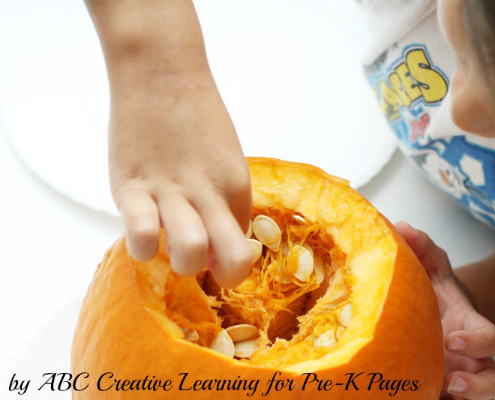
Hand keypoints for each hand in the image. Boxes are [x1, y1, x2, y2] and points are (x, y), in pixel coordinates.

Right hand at [109, 70, 252, 287]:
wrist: (162, 71)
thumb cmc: (197, 117)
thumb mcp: (227, 160)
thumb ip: (226, 202)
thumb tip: (224, 243)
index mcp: (237, 188)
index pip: (246, 252)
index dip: (232, 269)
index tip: (217, 262)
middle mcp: (212, 194)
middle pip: (233, 264)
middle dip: (216, 277)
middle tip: (198, 261)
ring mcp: (172, 191)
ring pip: (190, 255)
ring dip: (179, 262)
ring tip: (167, 241)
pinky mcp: (132, 186)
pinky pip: (140, 234)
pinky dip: (142, 245)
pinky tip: (142, 227)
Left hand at [395, 222, 494, 398]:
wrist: (426, 307)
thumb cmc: (432, 287)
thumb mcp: (428, 264)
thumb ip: (420, 245)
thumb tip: (403, 228)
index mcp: (468, 326)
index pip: (491, 339)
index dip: (479, 343)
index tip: (452, 339)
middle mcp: (469, 356)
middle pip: (494, 379)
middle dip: (479, 386)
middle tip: (450, 381)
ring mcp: (457, 374)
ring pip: (477, 397)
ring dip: (464, 398)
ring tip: (438, 394)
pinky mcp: (436, 385)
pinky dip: (431, 399)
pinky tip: (411, 395)